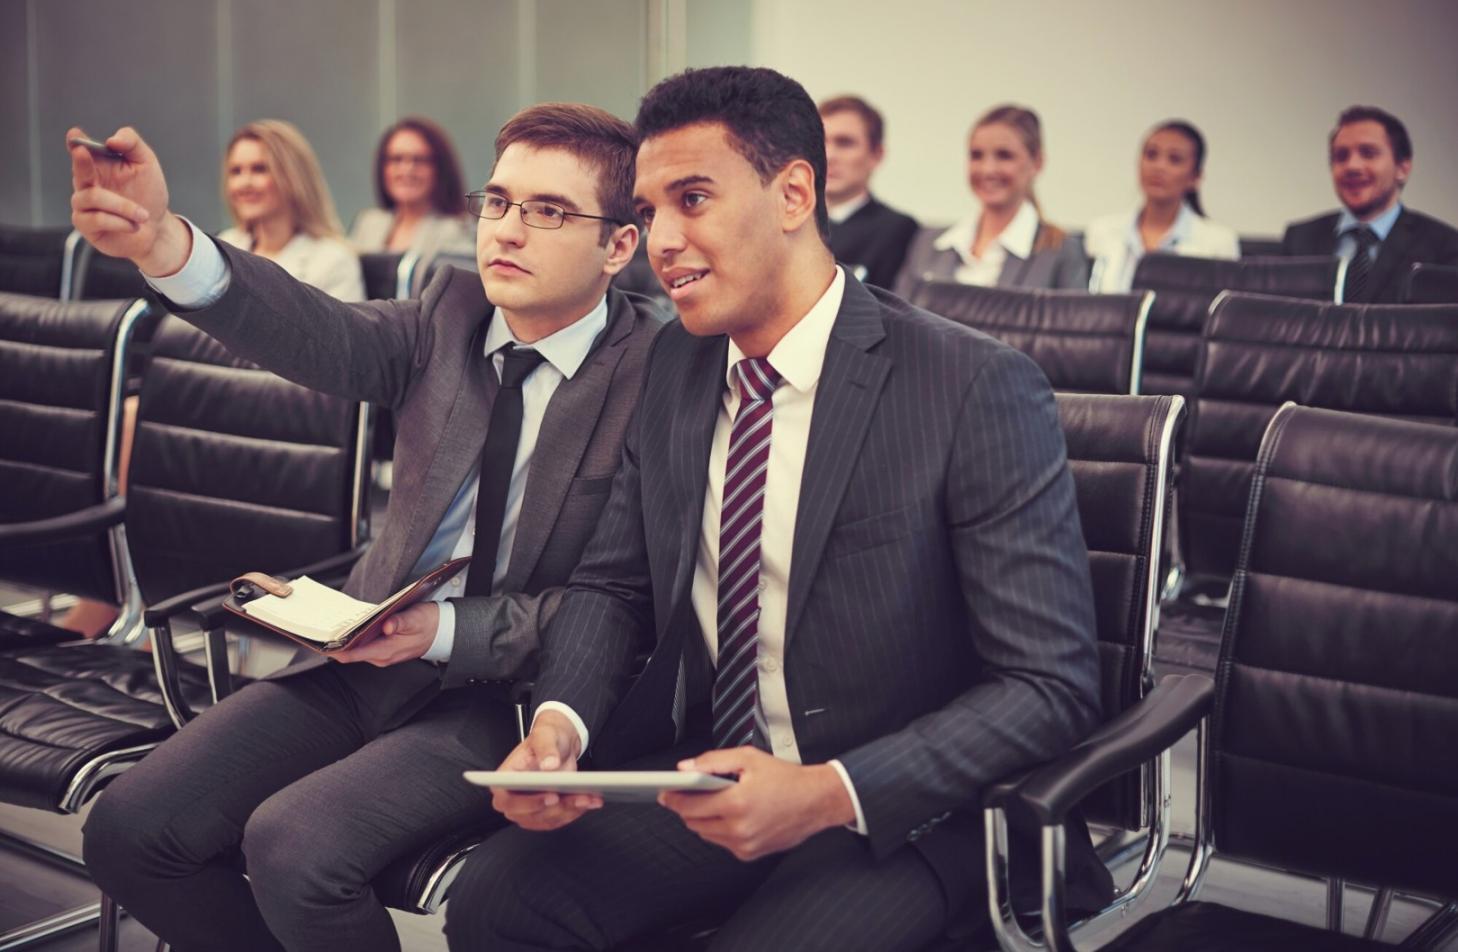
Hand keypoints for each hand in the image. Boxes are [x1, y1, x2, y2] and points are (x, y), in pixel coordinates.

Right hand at [67, 125, 190, 274]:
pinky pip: (97, 219)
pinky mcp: (85, 225)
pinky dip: (120, 222)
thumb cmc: (147, 194)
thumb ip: (132, 144)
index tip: (74, 135)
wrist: (156, 227)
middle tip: (82, 152)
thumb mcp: (146, 163)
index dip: (76, 142)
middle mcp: (87, 182)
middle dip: (81, 162)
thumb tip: (113, 140)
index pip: (80, 149)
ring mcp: (83, 204)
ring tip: (143, 215)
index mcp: (98, 164)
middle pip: (78, 170)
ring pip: (93, 198)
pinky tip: (133, 225)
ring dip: (124, 207)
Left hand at [330, 602, 438, 665]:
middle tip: (323, 631)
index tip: (321, 645)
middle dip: (337, 644)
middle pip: (352, 653)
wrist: (444, 632)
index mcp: (387, 650)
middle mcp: (382, 656)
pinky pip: (365, 647)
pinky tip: (352, 628)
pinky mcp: (385, 650)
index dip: (335, 651)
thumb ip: (400, 622)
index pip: (354, 655)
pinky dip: (356, 640)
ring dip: (347, 641)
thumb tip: (386, 626)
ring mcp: (383, 655)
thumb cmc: (430, 623)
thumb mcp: (416, 618)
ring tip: (334, 628)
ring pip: (357, 650)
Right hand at [490, 710, 600, 830]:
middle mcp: (514, 798)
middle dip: (557, 809)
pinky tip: (590, 801)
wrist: (559, 745)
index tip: (551, 796)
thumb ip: (546, 748)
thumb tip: (549, 764)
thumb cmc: (545, 739)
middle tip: (578, 798)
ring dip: (570, 811)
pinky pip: (559, 819)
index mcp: (505, 779)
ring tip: (589, 798)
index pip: (506, 800)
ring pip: (548, 820)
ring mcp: (529, 808)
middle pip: (529, 816)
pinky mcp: (545, 813)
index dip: (527, 804)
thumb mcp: (545, 736)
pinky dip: (575, 812)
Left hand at [658, 748, 854, 861]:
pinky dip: (720, 829)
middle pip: (694, 822)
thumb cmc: (786, 779)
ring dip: (702, 819)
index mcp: (737, 803)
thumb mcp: (748, 758)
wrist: (816, 801)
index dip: (673, 798)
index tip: (664, 793)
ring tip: (713, 801)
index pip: (690, 806)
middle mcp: (739, 829)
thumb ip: (713, 761)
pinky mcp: (750, 854)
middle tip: (687, 793)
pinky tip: (731, 814)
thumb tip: (686, 768)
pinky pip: (722, 842)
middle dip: (687, 807)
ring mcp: (744, 845)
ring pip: (705, 834)